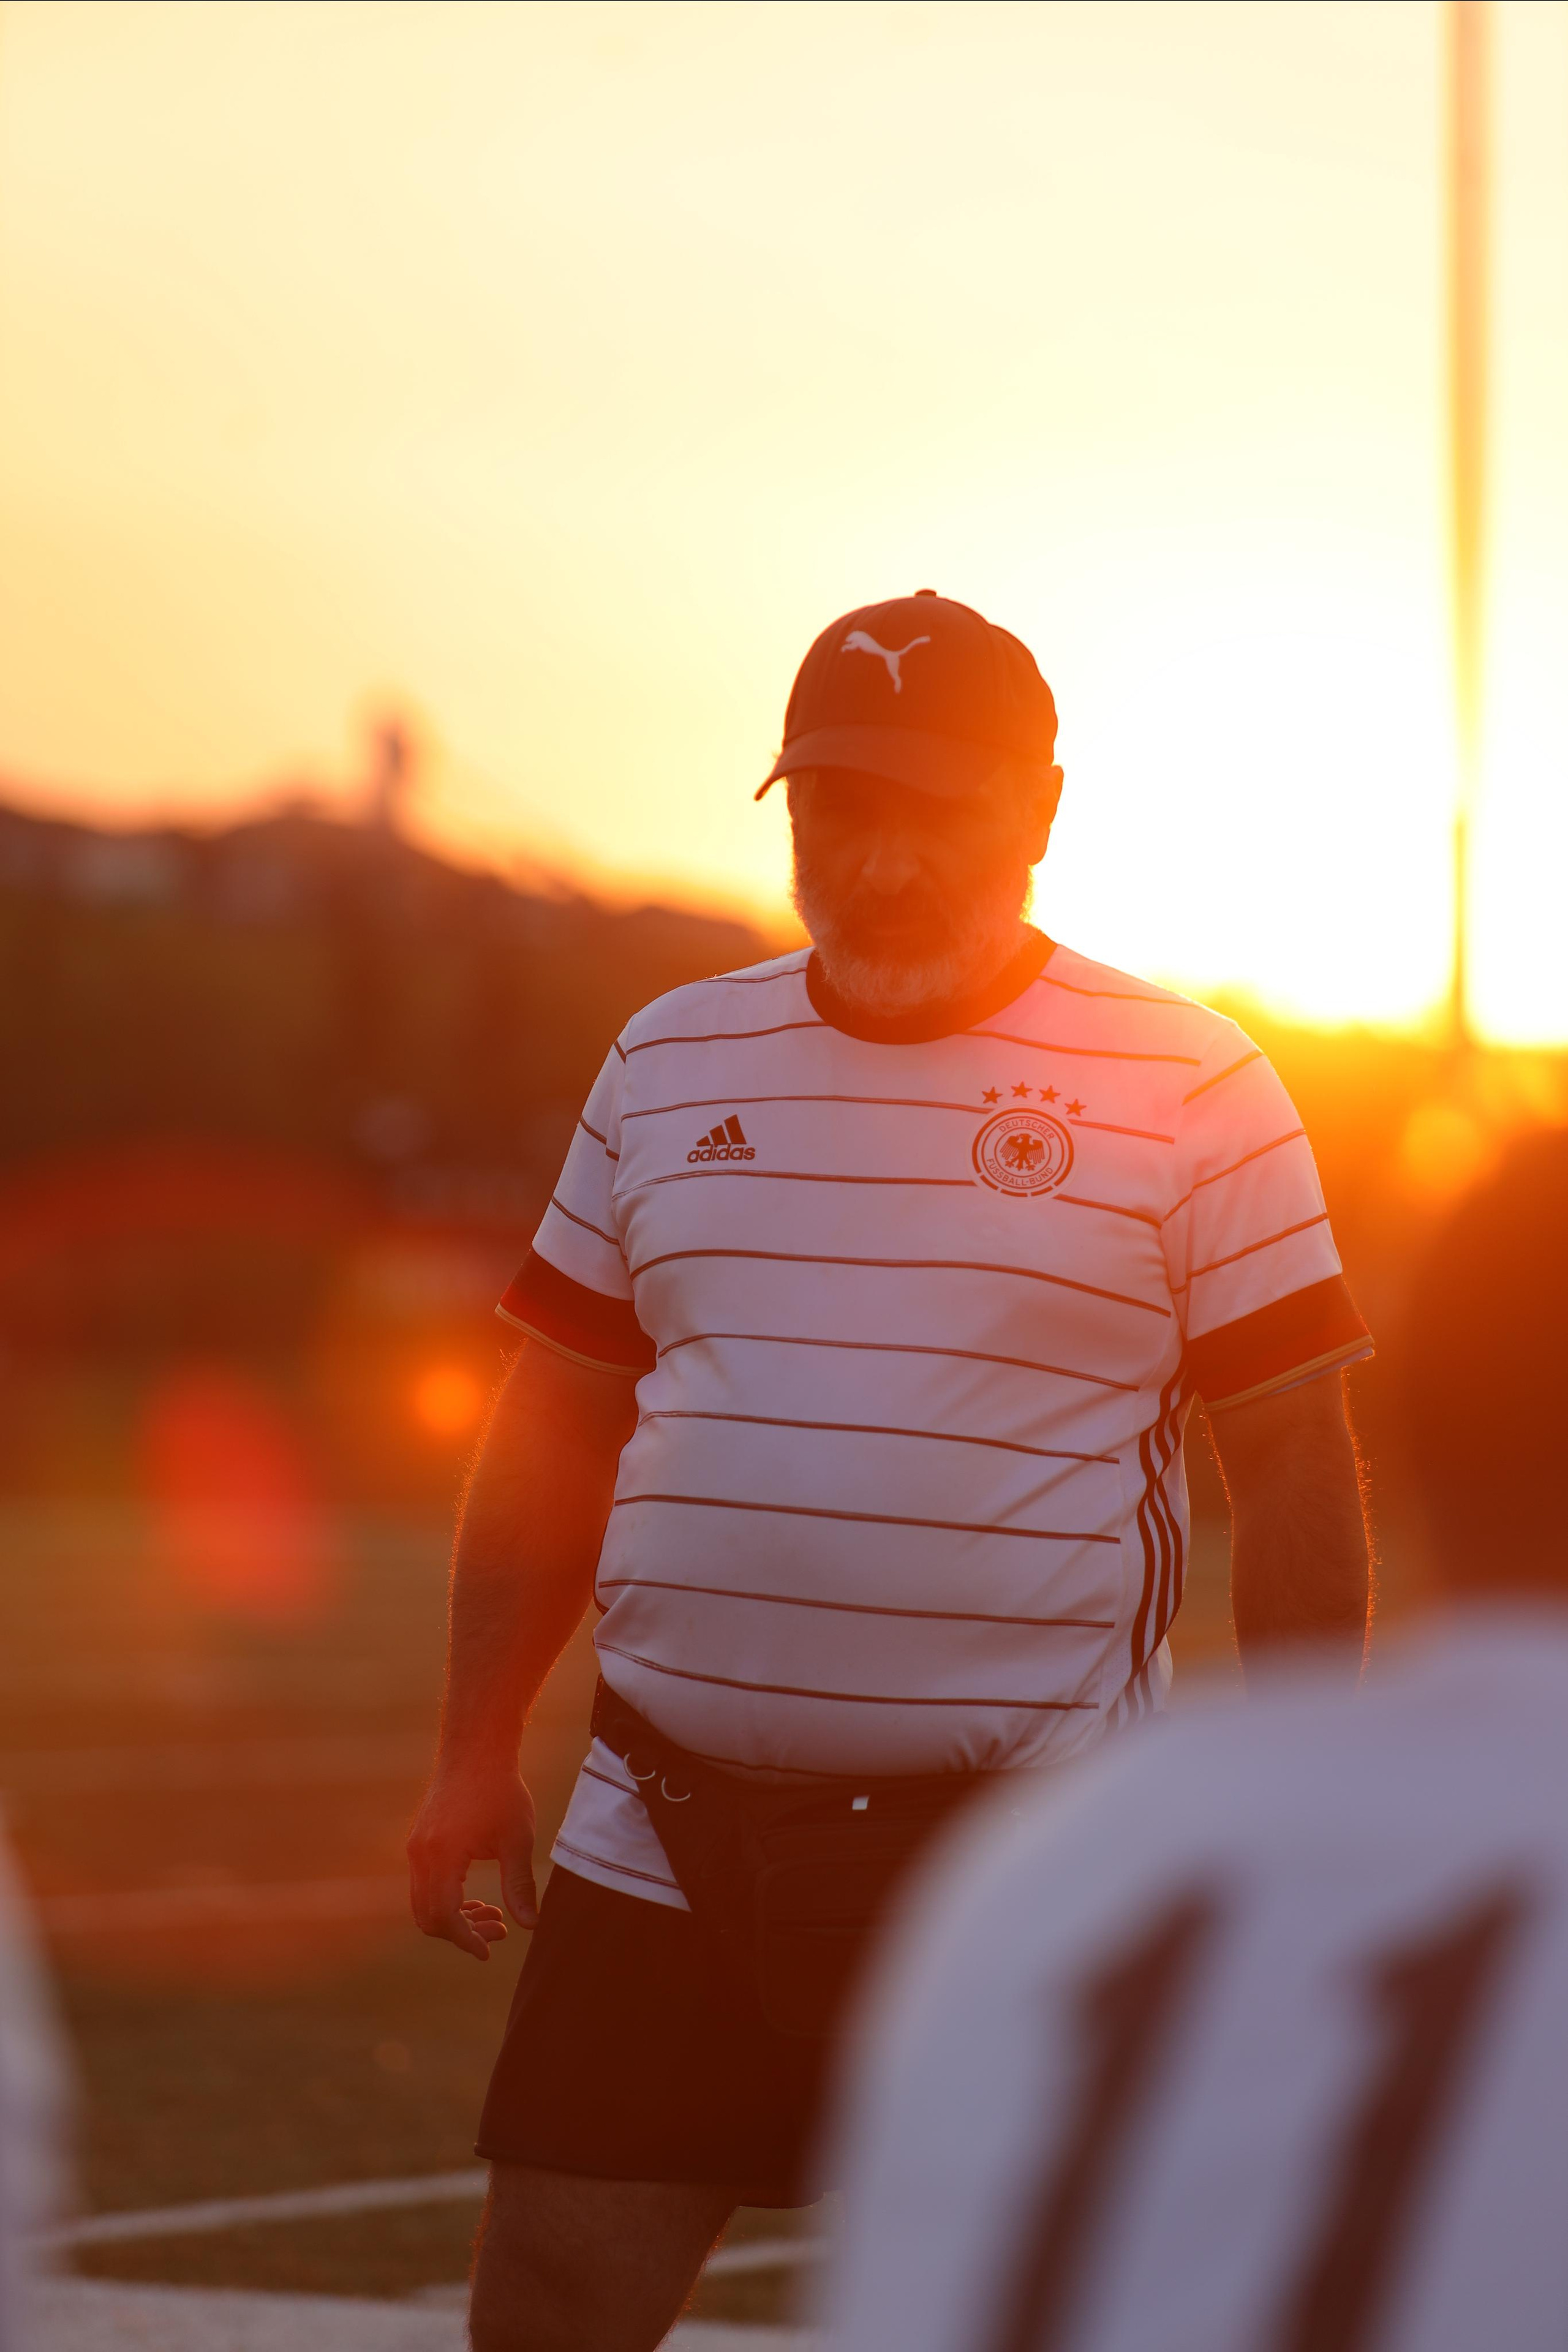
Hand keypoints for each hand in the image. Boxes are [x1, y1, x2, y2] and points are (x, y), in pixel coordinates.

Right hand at [407, 1763, 538, 1959]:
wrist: (476, 1749)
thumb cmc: (501, 1790)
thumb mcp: (516, 1839)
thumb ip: (519, 1885)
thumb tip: (530, 1926)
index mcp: (442, 1854)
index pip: (444, 1915)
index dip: (466, 1940)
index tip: (488, 1952)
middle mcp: (420, 1854)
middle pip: (428, 1916)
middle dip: (462, 1932)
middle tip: (500, 1931)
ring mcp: (415, 1848)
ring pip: (424, 1903)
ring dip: (455, 1918)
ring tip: (494, 1916)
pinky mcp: (419, 1843)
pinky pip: (425, 1886)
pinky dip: (447, 1900)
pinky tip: (478, 1899)